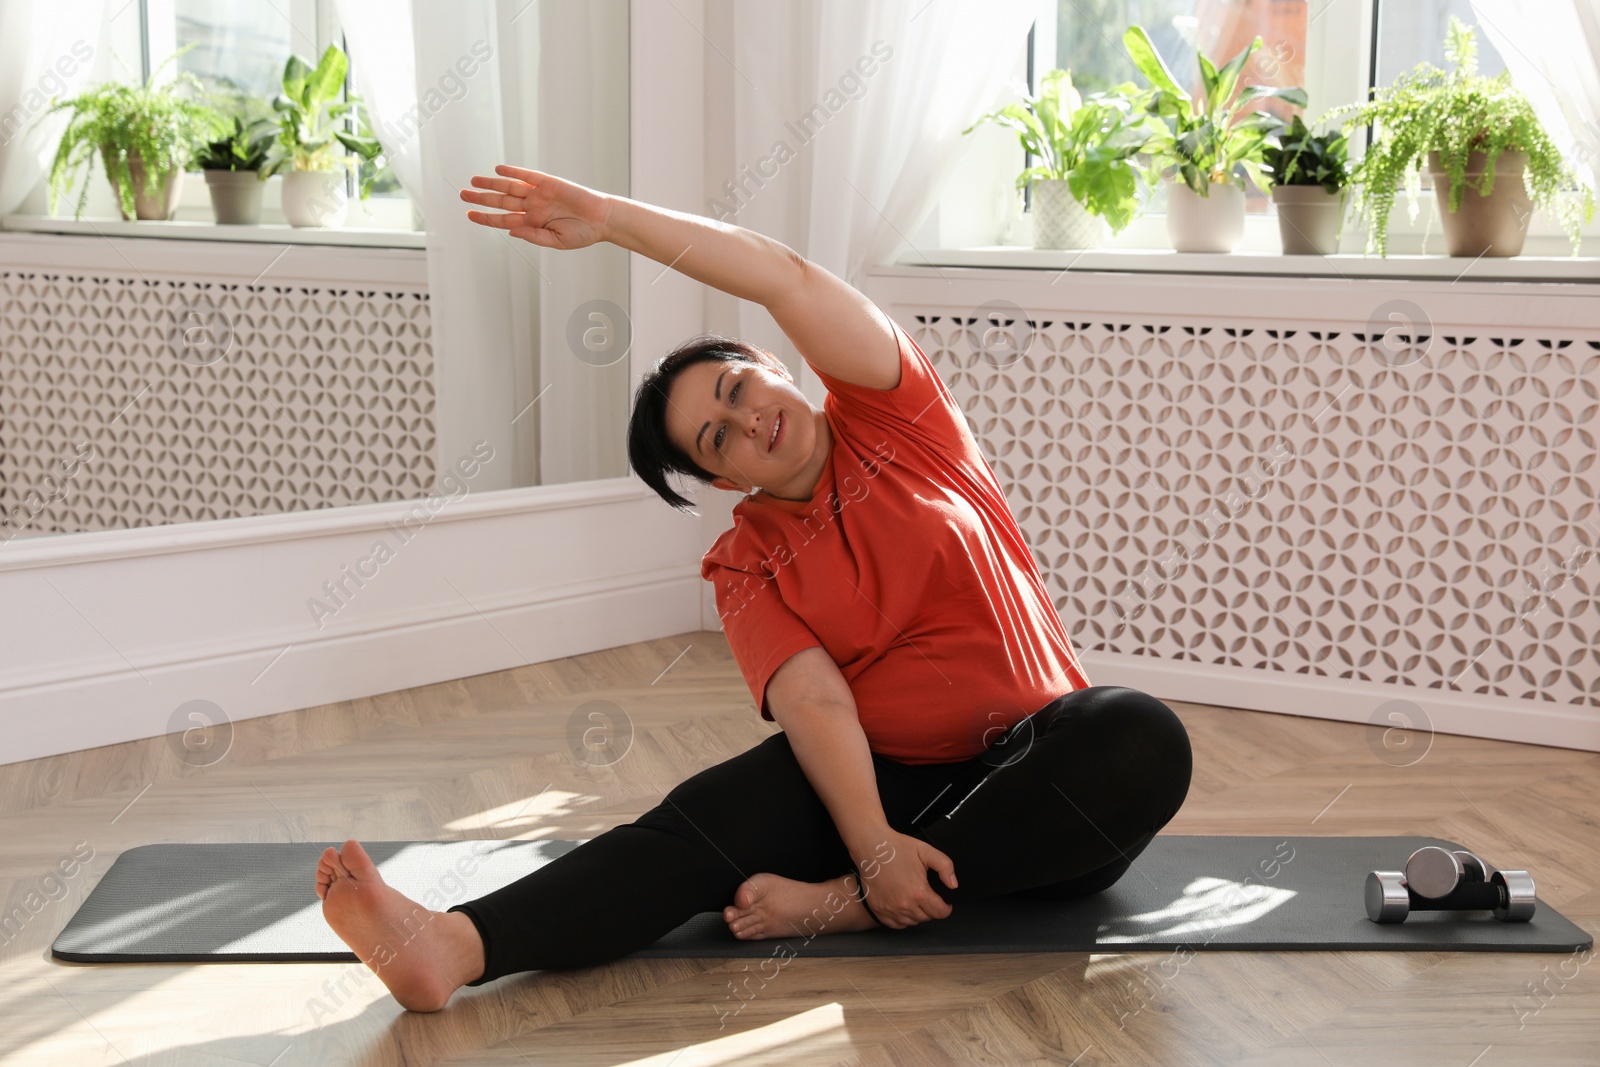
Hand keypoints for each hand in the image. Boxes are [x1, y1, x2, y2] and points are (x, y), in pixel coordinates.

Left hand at [459, 165, 610, 249]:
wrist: (601, 220)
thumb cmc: (582, 234)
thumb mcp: (556, 241)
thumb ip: (533, 236)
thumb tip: (511, 230)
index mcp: (532, 223)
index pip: (503, 219)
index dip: (485, 217)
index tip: (469, 214)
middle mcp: (532, 207)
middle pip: (501, 201)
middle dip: (481, 198)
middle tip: (462, 194)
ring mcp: (539, 194)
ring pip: (509, 187)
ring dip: (491, 184)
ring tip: (473, 181)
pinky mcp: (548, 182)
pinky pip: (527, 176)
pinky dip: (513, 172)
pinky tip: (498, 170)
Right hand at [853, 830, 956, 929]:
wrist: (871, 846)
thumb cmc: (897, 848)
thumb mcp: (927, 851)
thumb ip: (946, 867)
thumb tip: (953, 885)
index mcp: (918, 892)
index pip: (940, 912)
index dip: (946, 908)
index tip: (945, 904)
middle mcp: (904, 904)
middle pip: (926, 918)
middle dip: (932, 909)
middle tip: (929, 897)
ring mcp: (889, 909)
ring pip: (912, 922)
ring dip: (917, 914)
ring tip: (916, 900)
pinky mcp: (878, 909)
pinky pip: (896, 924)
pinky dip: (902, 919)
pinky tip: (903, 906)